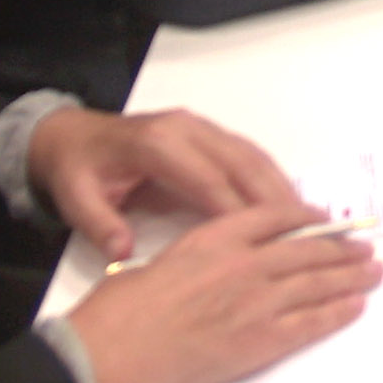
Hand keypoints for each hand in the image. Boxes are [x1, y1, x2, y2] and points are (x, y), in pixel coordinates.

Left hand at [27, 104, 297, 264]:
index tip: (264, 243)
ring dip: (282, 190)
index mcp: (157, 143)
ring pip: (253, 158)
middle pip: (241, 163)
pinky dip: (273, 181)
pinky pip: (249, 157)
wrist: (73, 137)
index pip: (207, 178)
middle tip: (306, 234)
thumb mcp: (76, 198)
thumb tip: (122, 252)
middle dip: (275, 200)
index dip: (237, 210)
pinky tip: (290, 208)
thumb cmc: (79, 170)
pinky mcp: (209, 136)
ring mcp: (201, 129)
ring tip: (309, 225)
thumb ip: (99, 225)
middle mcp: (186, 129)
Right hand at [61, 198, 382, 382]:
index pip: (274, 217)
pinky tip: (355, 305)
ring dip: (351, 276)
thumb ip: (196, 259)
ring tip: (374, 272)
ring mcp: (259, 301)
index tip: (323, 219)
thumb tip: (207, 270)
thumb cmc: (125, 308)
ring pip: (318, 282)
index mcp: (216, 237)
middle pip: (307, 249)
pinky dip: (338, 312)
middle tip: (364, 248)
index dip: (305, 217)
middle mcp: (246, 263)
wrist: (125, 349)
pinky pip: (312, 322)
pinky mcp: (265, 339)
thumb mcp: (161, 262)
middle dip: (340, 248)